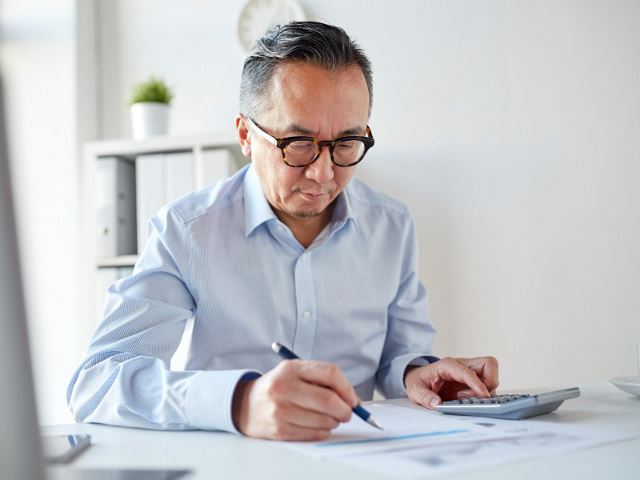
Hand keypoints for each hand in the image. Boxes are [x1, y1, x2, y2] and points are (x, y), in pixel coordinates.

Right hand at [232, 359, 358, 440]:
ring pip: (323, 420)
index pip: (330, 373)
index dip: (347, 388)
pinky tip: (318, 427)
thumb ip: (321, 379)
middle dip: (345, 410)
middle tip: (346, 413)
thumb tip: (352, 398)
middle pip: (328, 400)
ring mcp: (280, 409)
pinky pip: (314, 434)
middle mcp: (284, 387)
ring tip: (329, 419)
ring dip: (334, 422)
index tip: (353, 399)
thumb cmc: (279, 388)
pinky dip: (323, 432)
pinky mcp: (279, 429)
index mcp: (291, 368)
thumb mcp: (295, 372)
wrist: (245, 405)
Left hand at [404, 356, 498, 408]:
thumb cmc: (418, 381)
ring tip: (469, 401)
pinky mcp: (472, 381)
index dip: (477, 383)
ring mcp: (469, 373)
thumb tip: (438, 404)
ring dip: (486, 390)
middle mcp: (461, 366)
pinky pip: (487, 385)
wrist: (417, 379)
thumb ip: (424, 397)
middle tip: (481, 397)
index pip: (468, 372)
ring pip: (490, 375)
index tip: (484, 395)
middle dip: (490, 381)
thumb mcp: (415, 390)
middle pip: (488, 364)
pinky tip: (469, 401)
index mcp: (447, 365)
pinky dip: (483, 394)